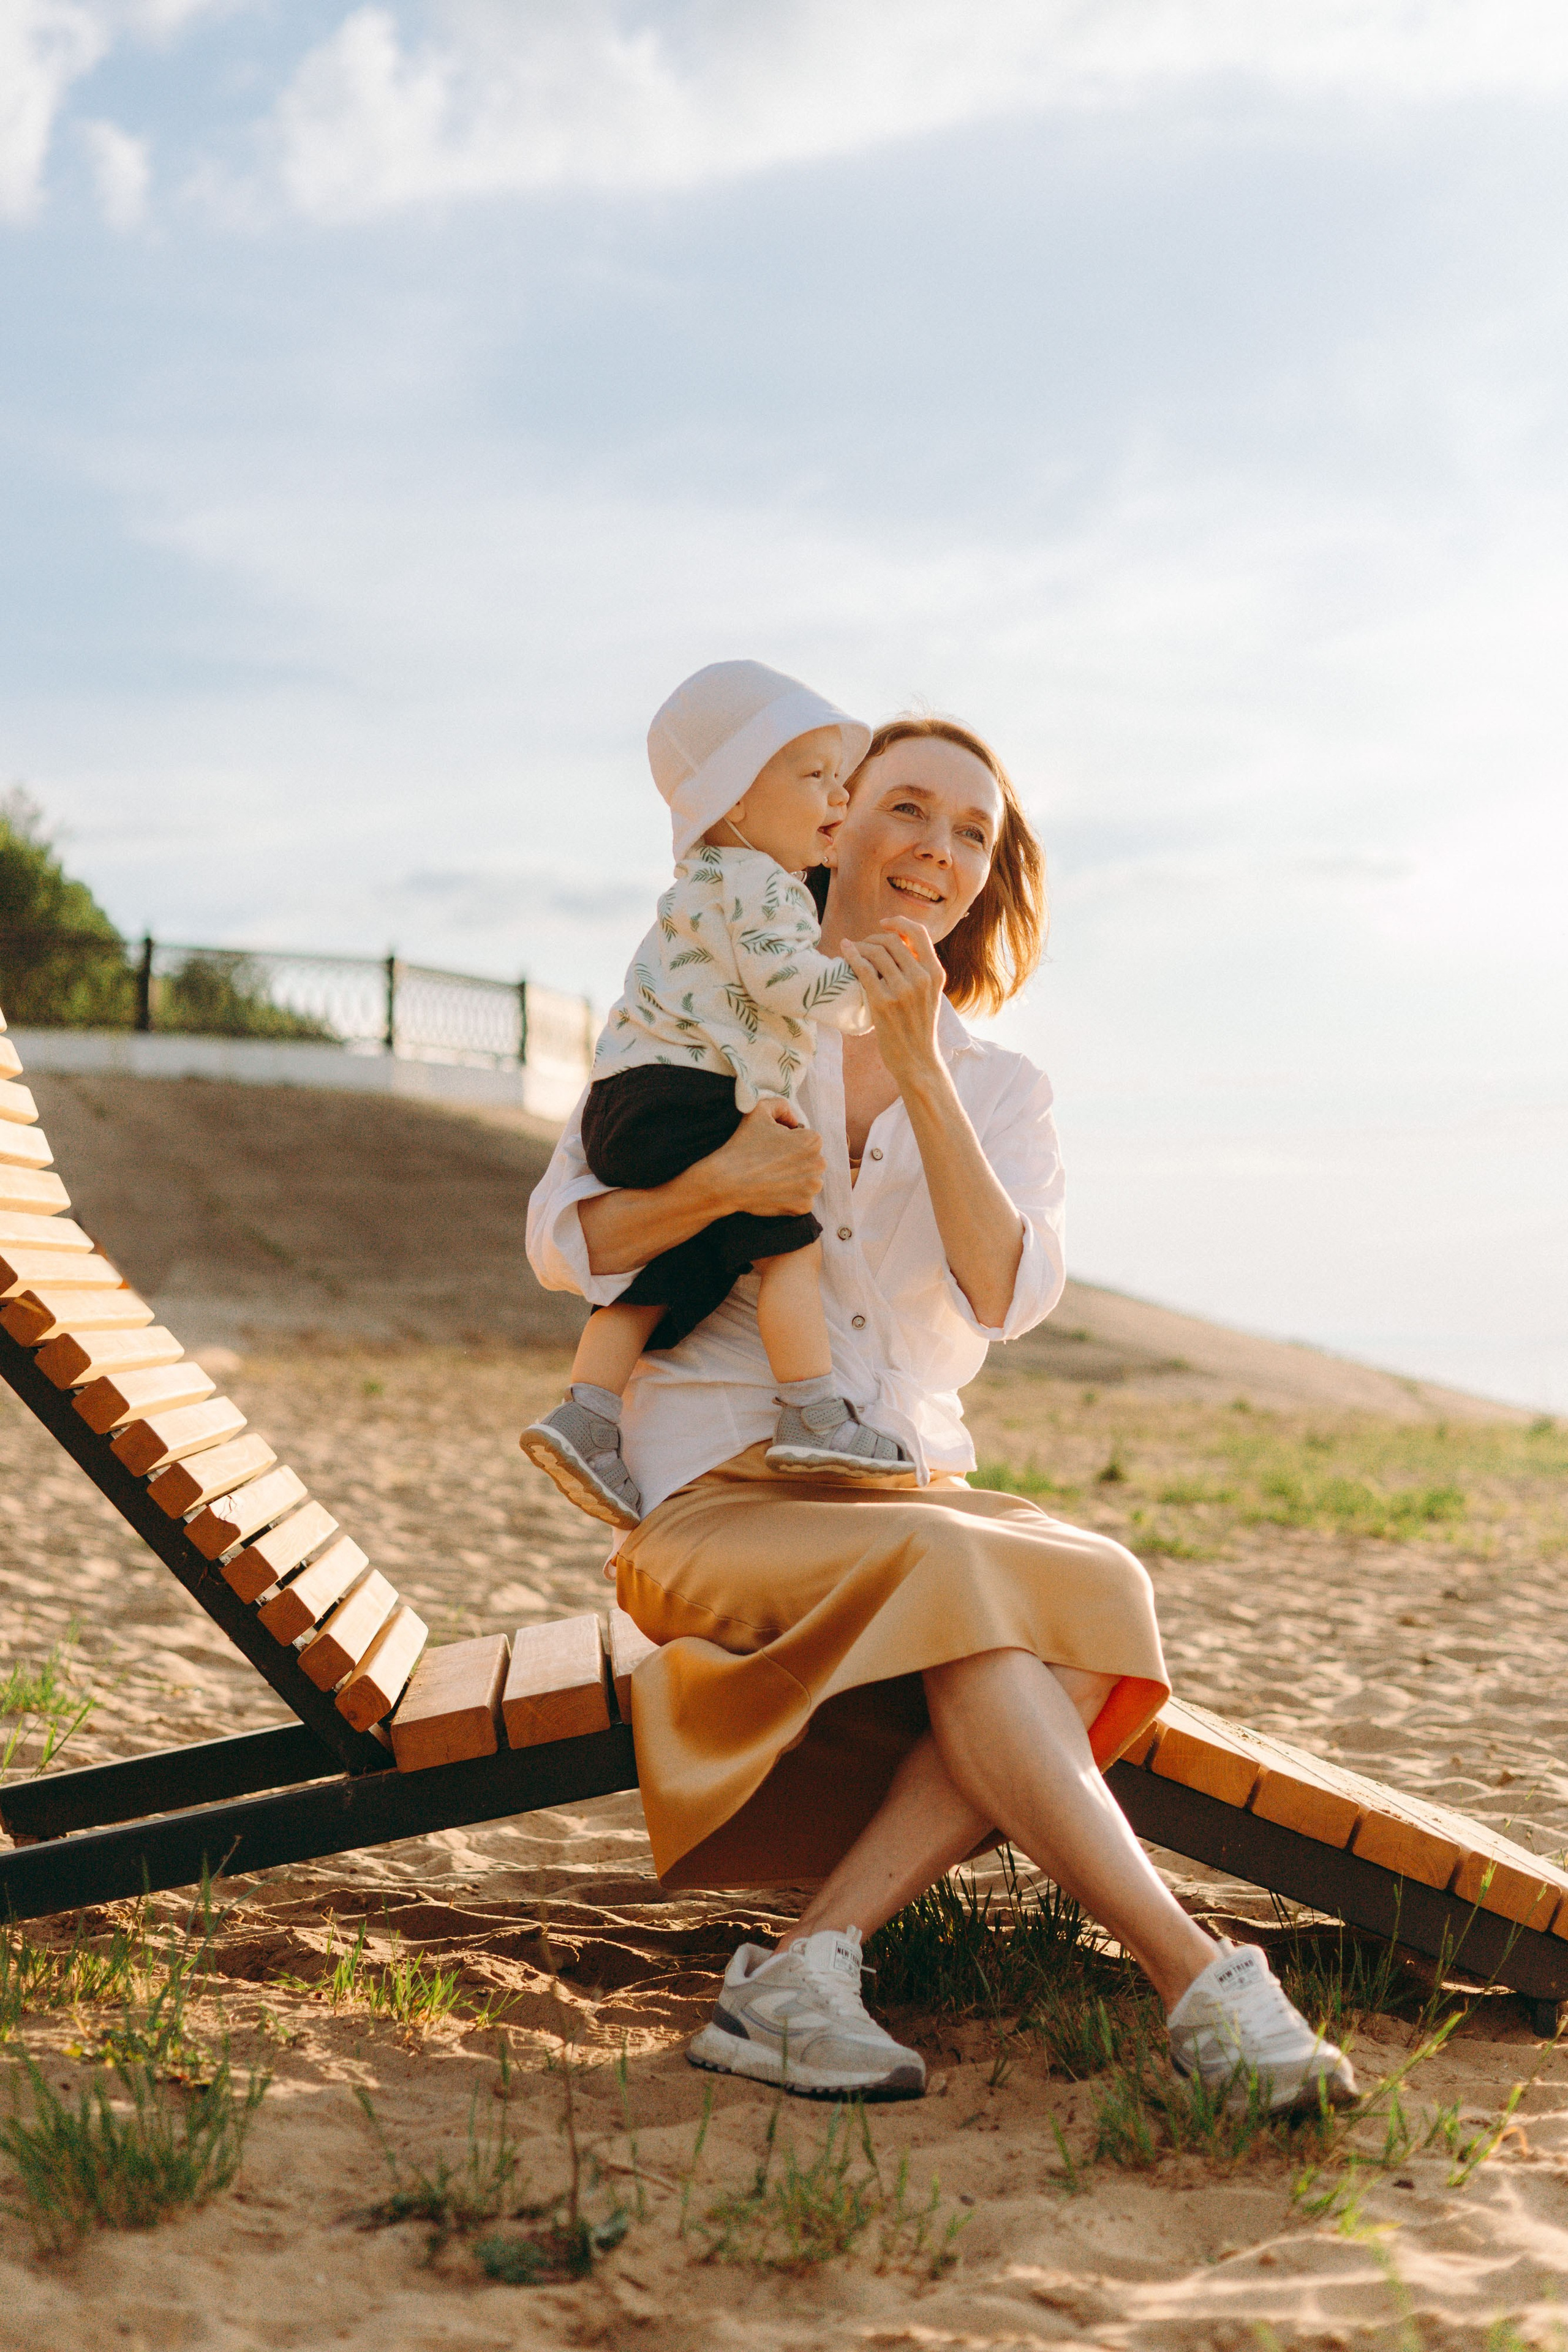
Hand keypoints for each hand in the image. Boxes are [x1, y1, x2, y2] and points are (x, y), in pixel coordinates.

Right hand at [708, 1099, 824, 1216]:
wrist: (726, 1181)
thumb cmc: (743, 1145)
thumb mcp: (759, 1110)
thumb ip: (781, 1105)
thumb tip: (794, 1120)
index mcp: (812, 1140)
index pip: (807, 1139)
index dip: (789, 1141)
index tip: (772, 1146)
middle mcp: (818, 1164)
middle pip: (811, 1160)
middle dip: (796, 1160)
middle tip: (771, 1163)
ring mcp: (811, 1188)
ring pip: (808, 1180)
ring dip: (796, 1179)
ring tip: (772, 1177)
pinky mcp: (803, 1207)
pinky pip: (801, 1200)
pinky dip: (790, 1197)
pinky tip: (773, 1191)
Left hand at [841, 919, 945, 1085]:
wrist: (918, 1061)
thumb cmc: (918, 1028)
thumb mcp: (929, 996)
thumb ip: (919, 971)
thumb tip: (898, 946)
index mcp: (935, 974)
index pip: (919, 933)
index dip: (899, 922)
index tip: (884, 923)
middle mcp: (922, 979)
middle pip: (892, 940)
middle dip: (873, 937)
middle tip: (862, 945)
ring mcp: (903, 991)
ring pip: (876, 952)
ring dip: (860, 947)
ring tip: (852, 951)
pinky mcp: (884, 1003)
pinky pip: (864, 969)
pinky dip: (852, 956)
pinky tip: (845, 951)